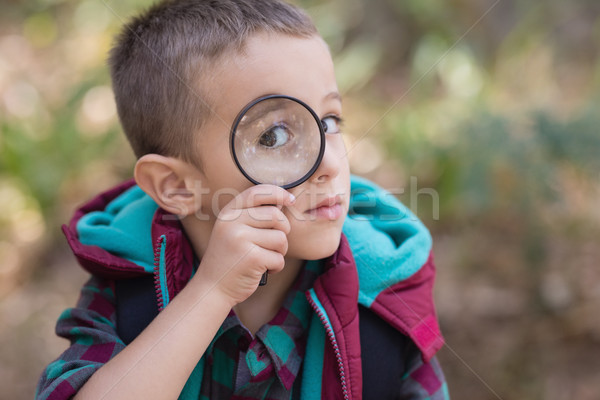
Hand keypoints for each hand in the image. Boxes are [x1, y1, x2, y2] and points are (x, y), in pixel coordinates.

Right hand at [194, 185, 294, 305]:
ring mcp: (241, 239)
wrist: (213, 288)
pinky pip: (279, 258)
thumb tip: (283, 200)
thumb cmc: (229, 259)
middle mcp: (232, 223)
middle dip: (283, 231)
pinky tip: (262, 270)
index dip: (278, 193)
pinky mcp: (252, 258)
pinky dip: (276, 267)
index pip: (257, 193)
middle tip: (274, 244)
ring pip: (281, 238)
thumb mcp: (233, 231)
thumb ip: (252, 216)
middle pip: (276, 216)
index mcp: (228, 213)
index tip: (290, 199)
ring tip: (265, 258)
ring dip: (279, 252)